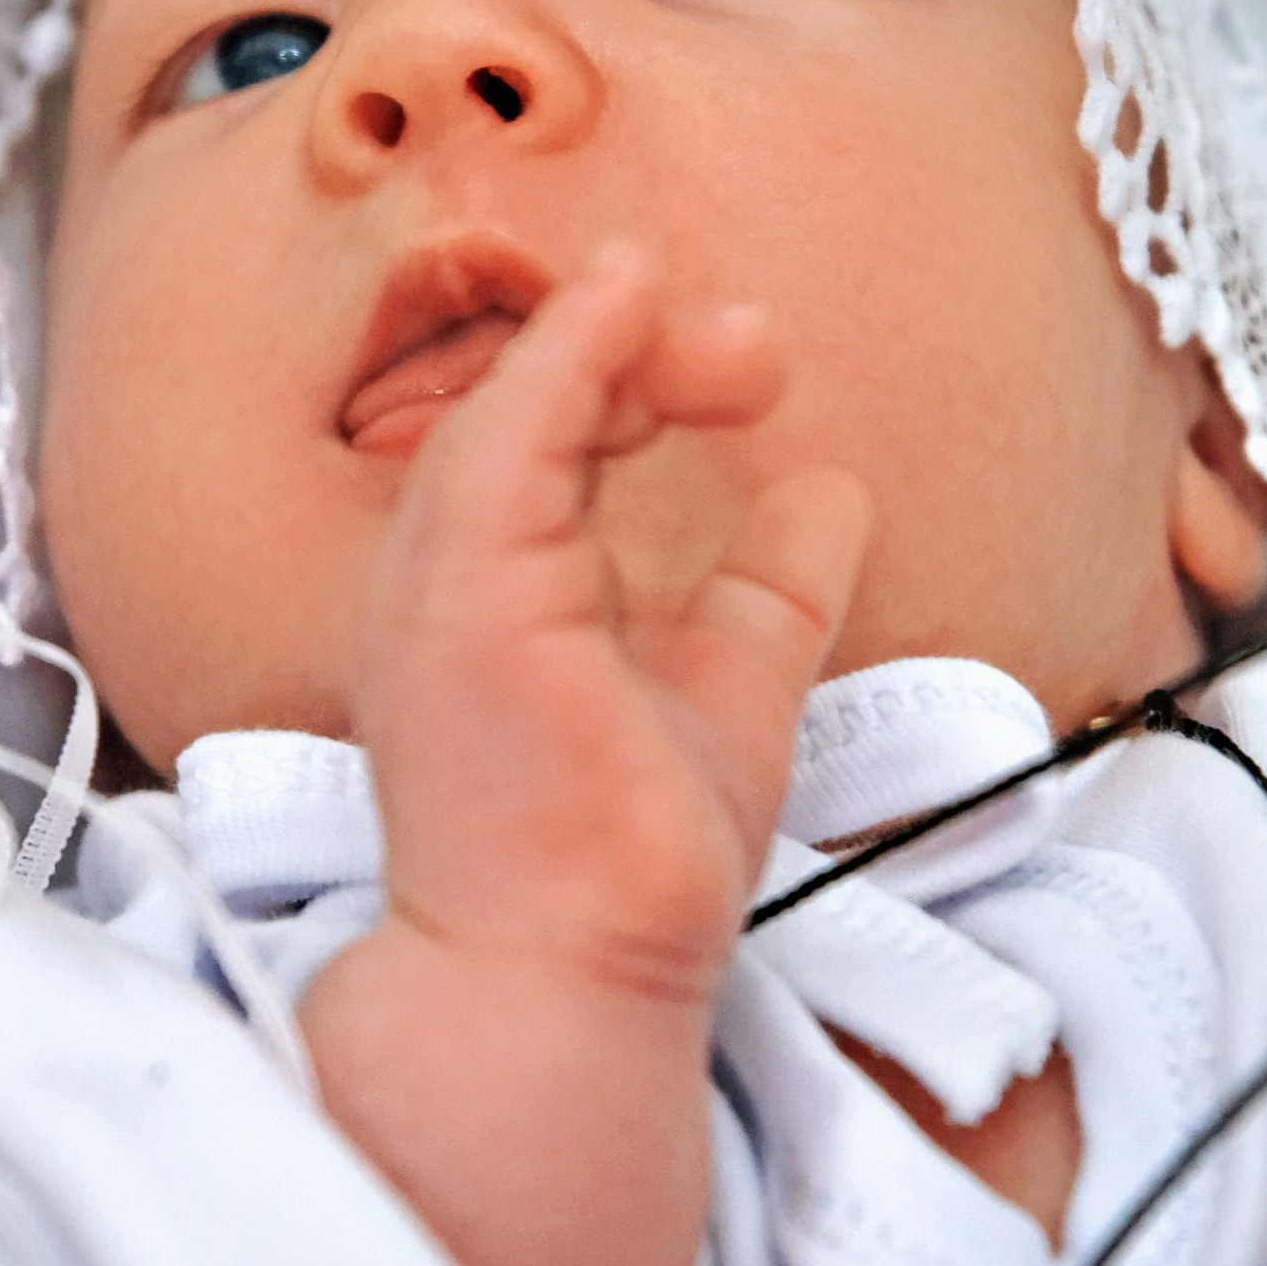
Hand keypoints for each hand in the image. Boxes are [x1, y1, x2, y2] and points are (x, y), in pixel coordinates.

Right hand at [350, 243, 871, 1008]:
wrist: (580, 972)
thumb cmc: (626, 875)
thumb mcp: (729, 695)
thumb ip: (767, 596)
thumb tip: (829, 488)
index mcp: (487, 606)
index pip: (540, 452)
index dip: (631, 385)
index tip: (744, 370)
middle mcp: (441, 586)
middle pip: (525, 413)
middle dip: (636, 352)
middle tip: (755, 348)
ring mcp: (436, 588)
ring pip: (510, 407)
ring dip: (612, 339)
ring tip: (720, 321)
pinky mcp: (458, 593)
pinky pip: (505, 432)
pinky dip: (567, 351)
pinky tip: (630, 293)